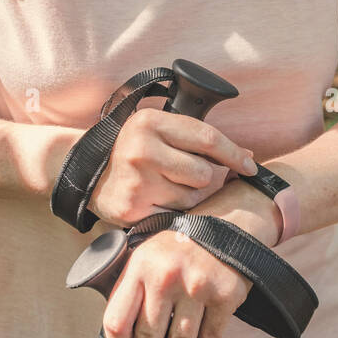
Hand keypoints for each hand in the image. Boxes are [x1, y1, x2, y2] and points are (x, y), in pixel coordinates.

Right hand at [86, 106, 258, 227]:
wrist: (87, 173)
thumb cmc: (134, 149)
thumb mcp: (158, 129)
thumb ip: (199, 139)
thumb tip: (248, 157)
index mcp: (151, 122)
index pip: (208, 139)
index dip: (234, 155)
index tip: (250, 166)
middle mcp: (142, 149)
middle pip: (204, 173)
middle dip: (205, 178)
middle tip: (189, 175)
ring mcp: (136, 181)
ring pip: (193, 198)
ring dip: (190, 196)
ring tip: (169, 186)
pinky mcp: (133, 208)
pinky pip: (176, 215)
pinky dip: (175, 212)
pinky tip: (160, 201)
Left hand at [101, 229, 252, 337]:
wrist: (227, 222)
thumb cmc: (181, 242)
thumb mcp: (147, 252)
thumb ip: (131, 284)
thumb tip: (120, 331)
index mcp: (140, 267)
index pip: (118, 320)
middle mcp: (167, 278)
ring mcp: (198, 288)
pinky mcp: (225, 296)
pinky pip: (210, 337)